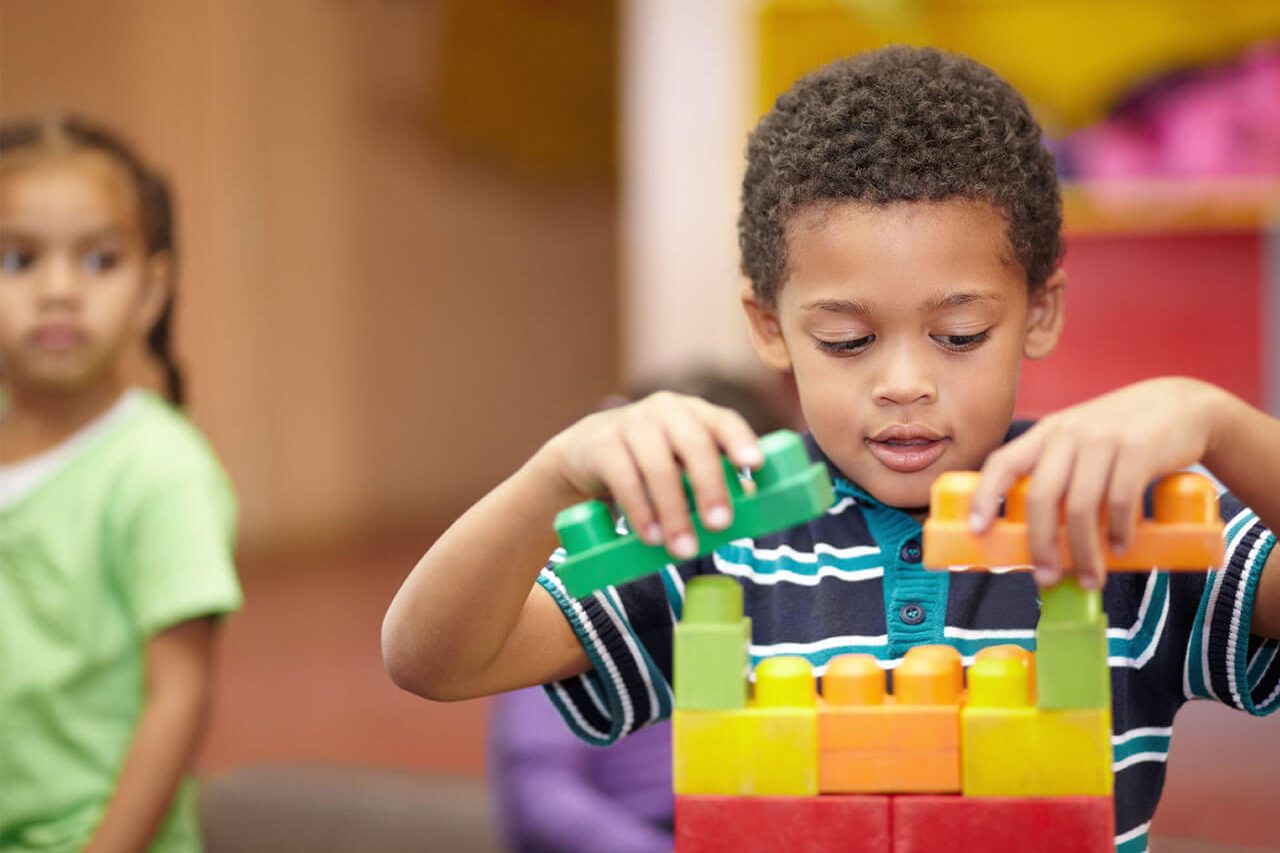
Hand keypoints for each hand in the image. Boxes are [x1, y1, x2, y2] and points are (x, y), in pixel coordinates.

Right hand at [540, 391, 761, 559]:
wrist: (581, 455)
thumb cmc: (645, 463)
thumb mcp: (680, 465)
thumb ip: (711, 478)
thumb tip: (751, 503)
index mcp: (692, 412)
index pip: (722, 420)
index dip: (740, 440)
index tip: (755, 465)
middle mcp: (664, 410)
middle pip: (694, 444)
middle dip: (710, 486)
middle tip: (720, 525)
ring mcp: (630, 423)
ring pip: (659, 467)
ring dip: (674, 512)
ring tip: (683, 549)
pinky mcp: (601, 444)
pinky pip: (625, 479)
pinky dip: (640, 512)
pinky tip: (650, 536)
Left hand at [968, 378, 1226, 588]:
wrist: (1182, 405)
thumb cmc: (1124, 436)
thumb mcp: (1081, 444)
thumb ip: (1060, 477)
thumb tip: (1040, 539)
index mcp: (1047, 434)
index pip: (1003, 462)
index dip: (985, 496)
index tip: (977, 530)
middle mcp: (1069, 433)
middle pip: (1042, 496)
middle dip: (1041, 544)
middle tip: (1046, 578)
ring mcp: (1104, 439)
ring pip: (1081, 506)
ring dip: (1084, 551)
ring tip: (1091, 577)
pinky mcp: (1139, 449)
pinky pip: (1120, 501)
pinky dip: (1118, 532)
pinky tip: (1119, 548)